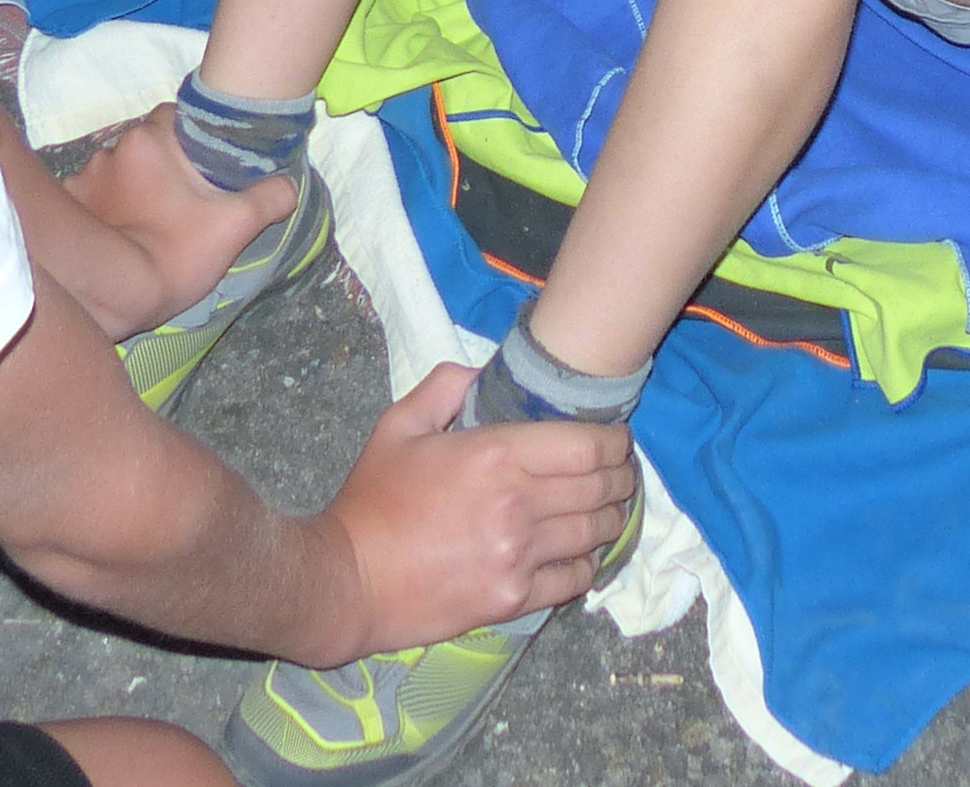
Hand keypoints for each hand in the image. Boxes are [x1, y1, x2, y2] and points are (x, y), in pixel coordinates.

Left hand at [62, 107, 294, 333]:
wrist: (113, 295)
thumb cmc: (174, 253)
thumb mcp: (233, 227)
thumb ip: (267, 200)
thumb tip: (290, 185)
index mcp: (150, 140)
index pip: (175, 116)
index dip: (194, 135)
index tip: (207, 161)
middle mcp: (111, 149)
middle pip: (147, 144)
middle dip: (163, 164)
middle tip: (183, 196)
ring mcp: (83, 178)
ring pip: (119, 170)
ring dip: (133, 185)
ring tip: (150, 218)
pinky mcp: (69, 206)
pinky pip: (93, 196)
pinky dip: (106, 207)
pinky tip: (120, 230)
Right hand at [301, 363, 638, 666]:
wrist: (349, 580)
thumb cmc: (373, 500)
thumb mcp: (397, 426)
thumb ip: (443, 387)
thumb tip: (481, 372)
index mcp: (495, 454)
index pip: (587, 445)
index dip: (614, 441)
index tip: (616, 439)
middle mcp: (518, 504)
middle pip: (600, 487)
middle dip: (620, 476)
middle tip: (620, 472)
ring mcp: (519, 556)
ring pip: (595, 533)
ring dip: (609, 518)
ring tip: (606, 509)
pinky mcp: (515, 599)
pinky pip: (576, 579)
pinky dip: (587, 563)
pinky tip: (580, 552)